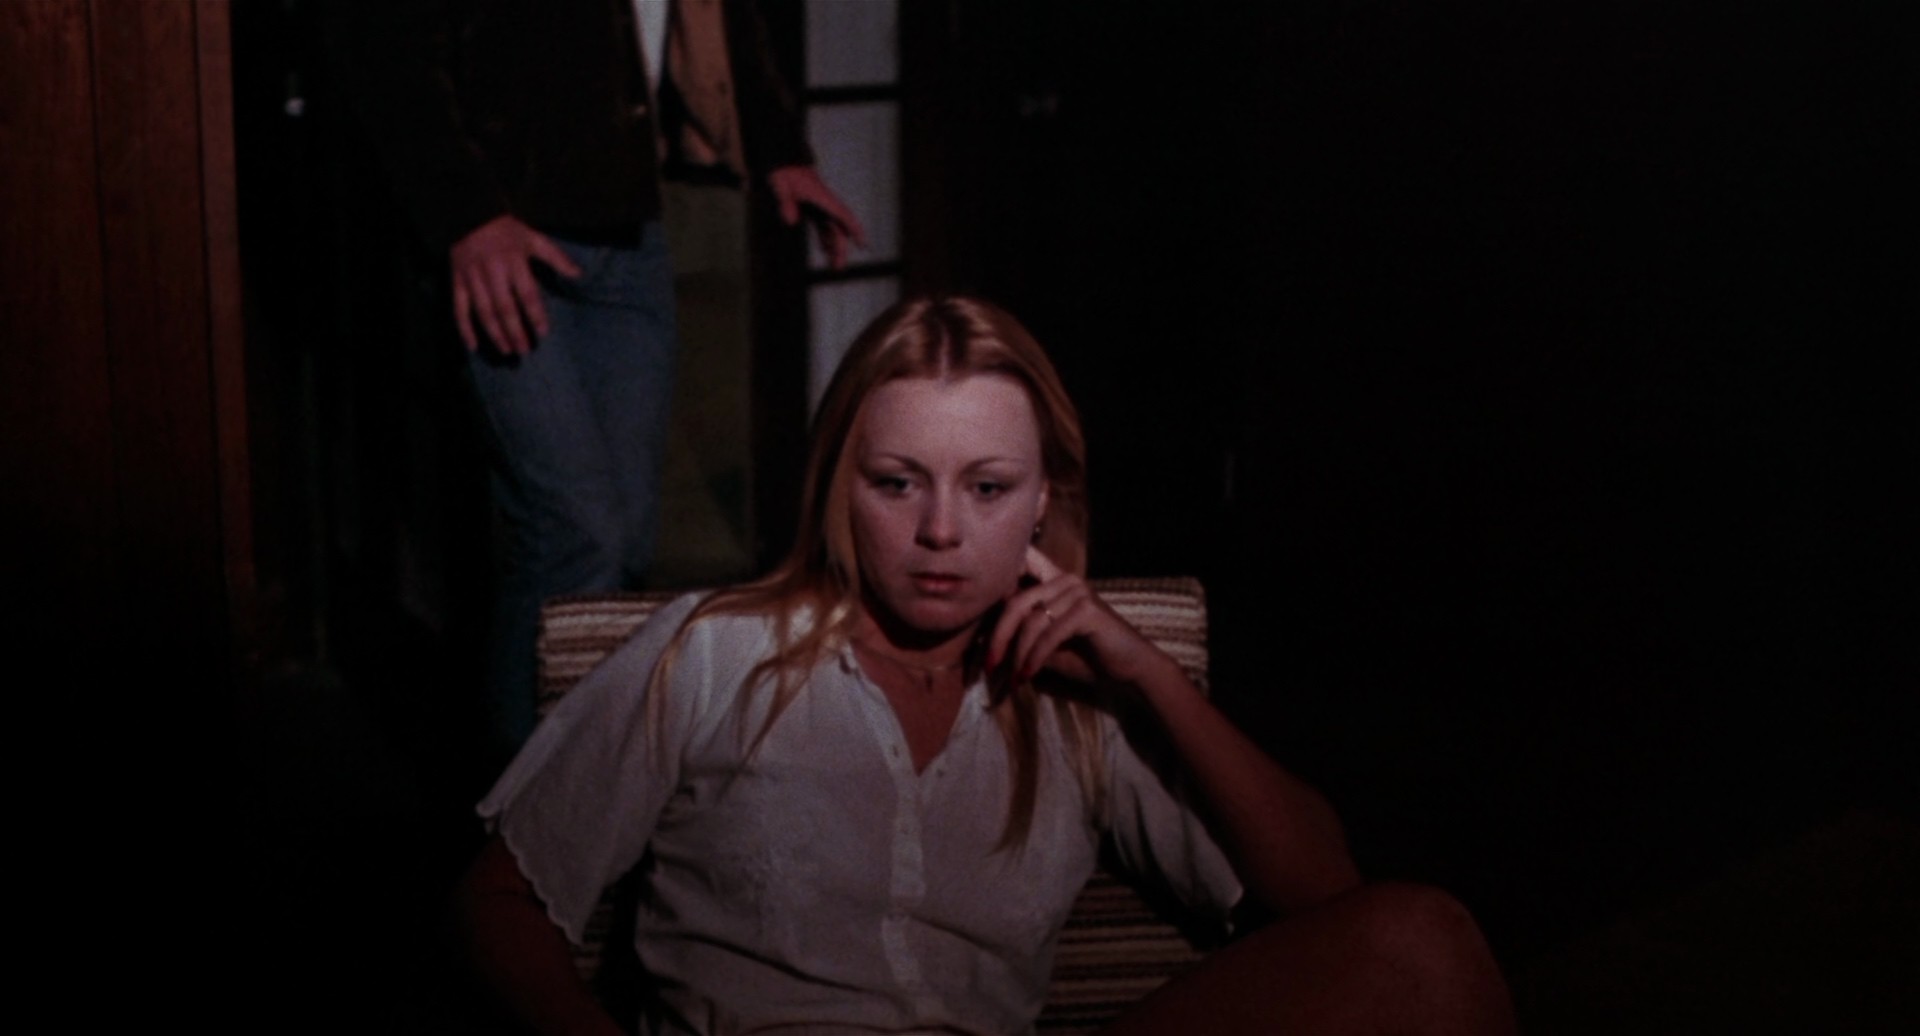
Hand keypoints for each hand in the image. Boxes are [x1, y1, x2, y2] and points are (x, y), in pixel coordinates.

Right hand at [450, 215, 582, 354]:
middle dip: (515, 331)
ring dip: (495, 333)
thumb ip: (556, 257)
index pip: (527, 294)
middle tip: (524, 351)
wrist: (470, 214)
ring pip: (483, 311)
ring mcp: (472, 277)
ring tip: (506, 350)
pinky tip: (473, 346)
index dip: (535, 315)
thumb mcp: (533, 238)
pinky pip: (459, 308)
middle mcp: (493, 272)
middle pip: (504, 307)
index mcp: (514, 261)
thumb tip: (579, 274)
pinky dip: (464, 328)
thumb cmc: (506, 230)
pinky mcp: (457, 281)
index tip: (542, 333)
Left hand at [766, 164, 867, 269]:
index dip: (855, 230)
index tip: (863, 244)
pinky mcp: (812, 208)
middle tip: (838, 268)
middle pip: (838, 228)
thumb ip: (786, 203)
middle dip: (841, 248)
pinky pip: (823, 226)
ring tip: (834, 265)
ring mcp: (819, 206)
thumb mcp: (782, 185)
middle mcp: (824, 203)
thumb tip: (791, 221)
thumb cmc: (784, 171)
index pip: (843, 215)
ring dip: (834, 246)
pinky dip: (825, 238)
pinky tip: (823, 250)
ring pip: (832, 229)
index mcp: (822, 198)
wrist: (783, 160)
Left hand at [988, 546, 1171, 688]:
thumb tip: (984, 641)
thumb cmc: (1087, 658)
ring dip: (1017, 655)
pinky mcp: (1088, 611)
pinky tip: (1027, 677)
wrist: (1129, 672)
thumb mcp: (1046, 645)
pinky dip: (1034, 658)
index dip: (997, 576)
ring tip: (1011, 680)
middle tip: (988, 667)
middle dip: (997, 637)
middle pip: (1016, 601)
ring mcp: (1078, 592)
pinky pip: (1049, 634)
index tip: (977, 606)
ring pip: (1031, 621)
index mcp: (1055, 581)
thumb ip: (1022, 635)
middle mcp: (1066, 579)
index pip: (1021, 565)